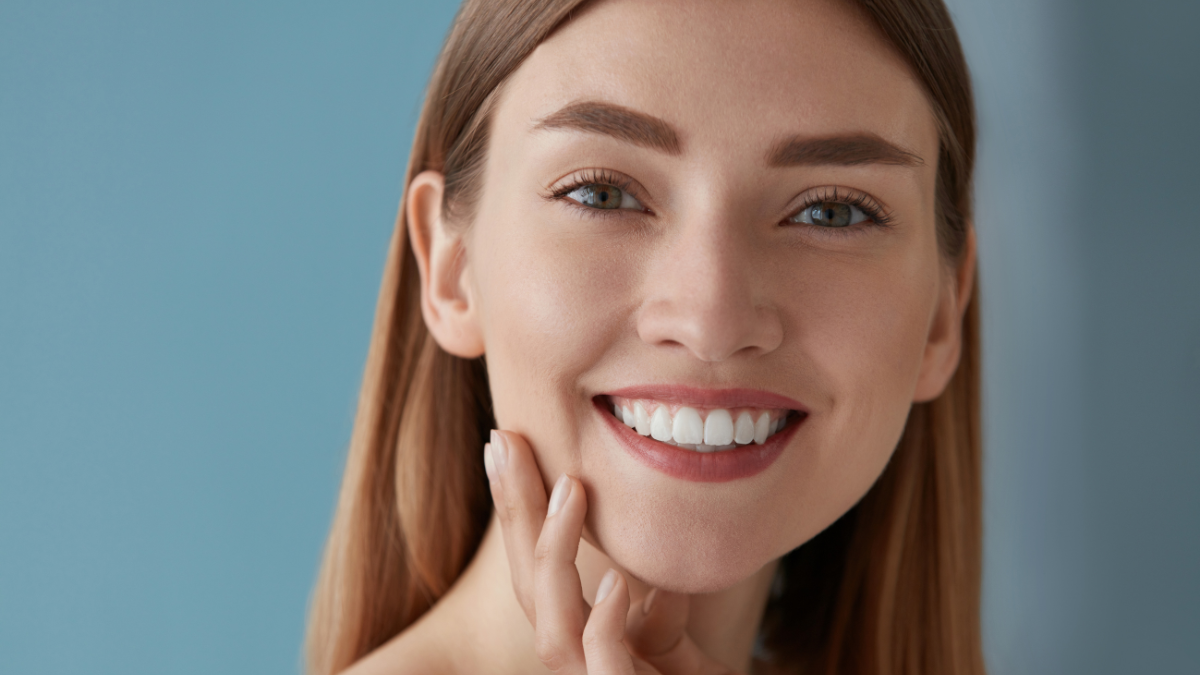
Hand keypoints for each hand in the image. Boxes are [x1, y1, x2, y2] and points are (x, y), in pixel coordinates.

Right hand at [483, 430, 738, 674]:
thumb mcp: (682, 654)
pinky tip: (621, 582)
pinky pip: (604, 669)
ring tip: (571, 488)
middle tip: (504, 441)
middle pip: (528, 587)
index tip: (510, 443)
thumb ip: (656, 617)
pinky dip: (608, 626)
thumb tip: (641, 572)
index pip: (538, 573)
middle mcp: (580, 670)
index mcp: (586, 650)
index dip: (521, 512)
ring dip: (556, 552)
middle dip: (514, 513)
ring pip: (551, 628)